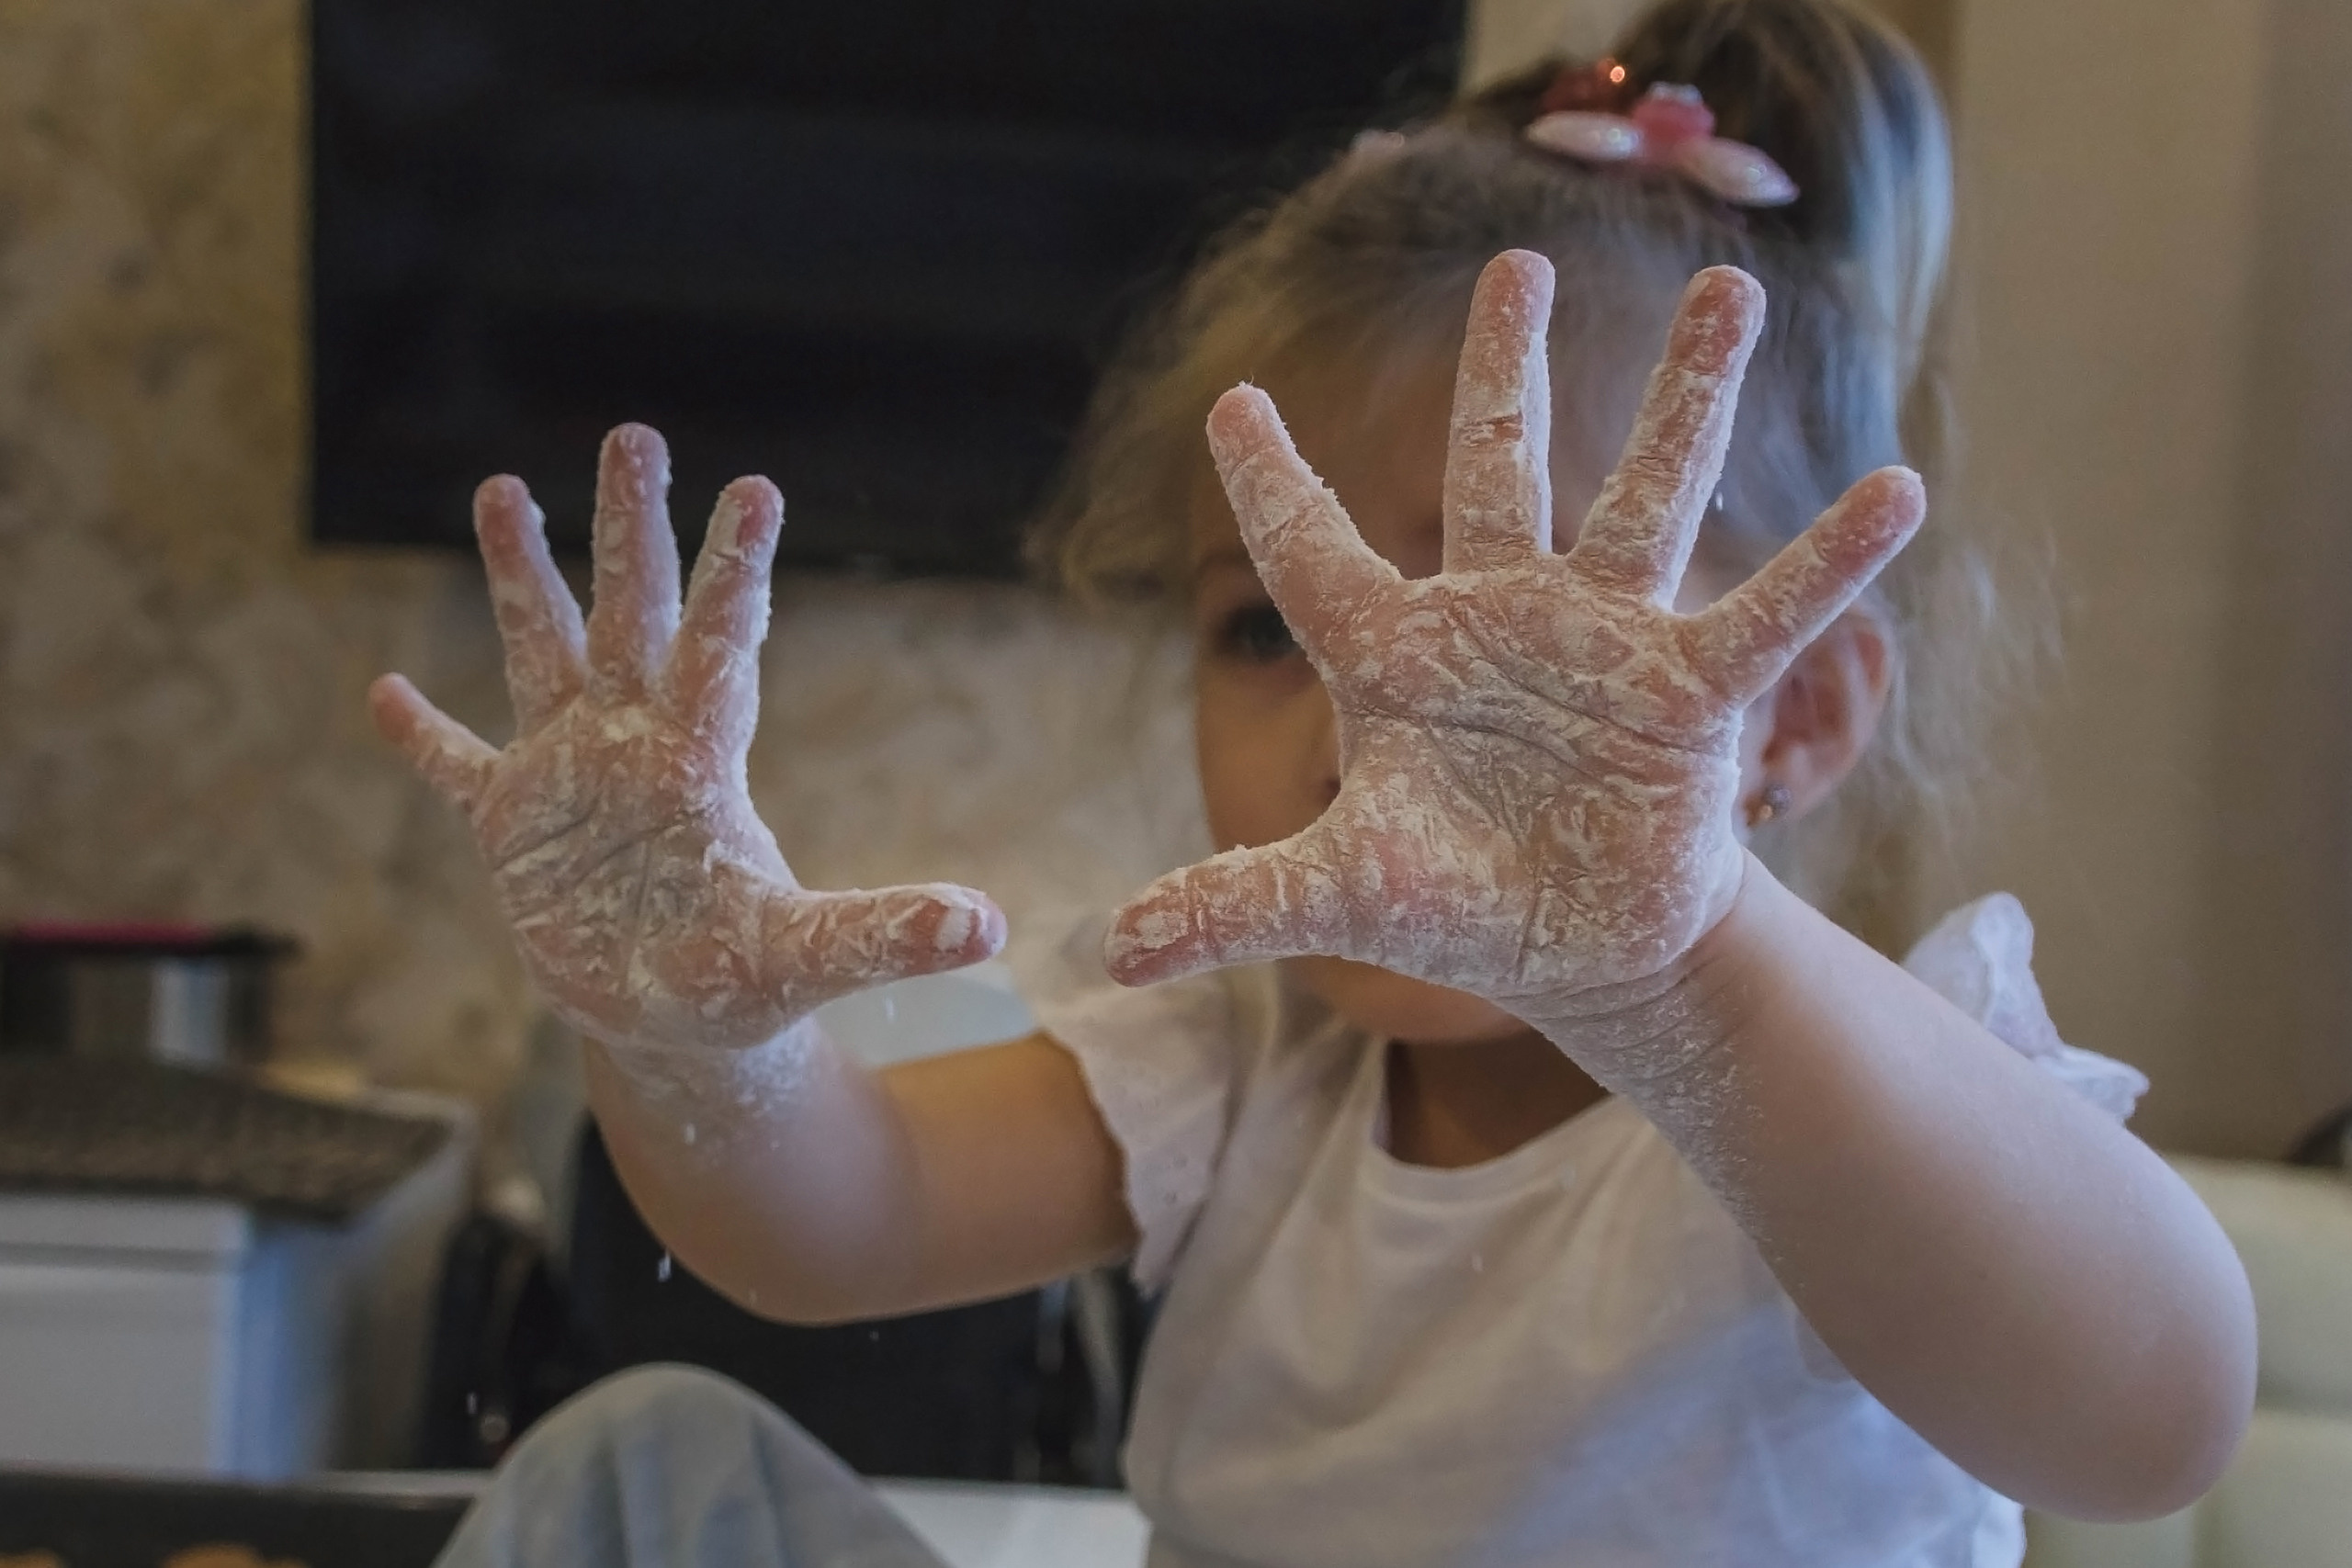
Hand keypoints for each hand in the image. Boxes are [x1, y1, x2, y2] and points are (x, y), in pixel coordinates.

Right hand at [370, 426, 1003, 1056]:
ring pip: (543, 652)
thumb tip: (988, 924)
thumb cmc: (744, 985)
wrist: (675, 1029)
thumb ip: (885, 933)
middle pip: (632, 616)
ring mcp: (568, 776)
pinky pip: (459, 765)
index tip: (757, 487)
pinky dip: (422, 734)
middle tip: (634, 431)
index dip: (735, 571)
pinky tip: (381, 689)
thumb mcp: (810, 957)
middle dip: (629, 527)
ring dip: (521, 575)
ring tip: (500, 486)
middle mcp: (634, 744)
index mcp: (699, 762)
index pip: (722, 647)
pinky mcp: (511, 826)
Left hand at [1107, 254, 1921, 1037]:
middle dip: (1503, 372)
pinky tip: (1896, 489)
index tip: (1231, 403)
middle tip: (1516, 265)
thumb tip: (1117, 948)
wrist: (1581, 951)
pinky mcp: (1688, 694)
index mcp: (1396, 660)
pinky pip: (1762, 613)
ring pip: (1644, 498)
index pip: (1315, 558)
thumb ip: (1241, 901)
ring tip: (1733, 289)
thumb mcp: (1344, 894)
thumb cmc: (1456, 908)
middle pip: (1495, 470)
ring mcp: (1602, 645)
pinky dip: (1826, 561)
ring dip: (1689, 398)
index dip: (1275, 485)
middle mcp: (1499, 623)